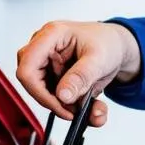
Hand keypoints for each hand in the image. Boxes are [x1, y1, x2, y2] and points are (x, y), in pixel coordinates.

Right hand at [15, 20, 141, 122]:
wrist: (116, 47)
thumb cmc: (108, 43)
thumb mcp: (100, 59)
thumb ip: (81, 77)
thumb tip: (62, 96)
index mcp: (51, 35)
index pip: (27, 68)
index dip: (39, 92)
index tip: (61, 106)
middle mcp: (43, 48)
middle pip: (32, 83)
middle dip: (55, 101)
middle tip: (76, 109)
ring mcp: (45, 62)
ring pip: (42, 93)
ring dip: (65, 105)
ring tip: (88, 104)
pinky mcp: (51, 75)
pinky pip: (53, 96)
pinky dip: (70, 105)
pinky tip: (86, 103)